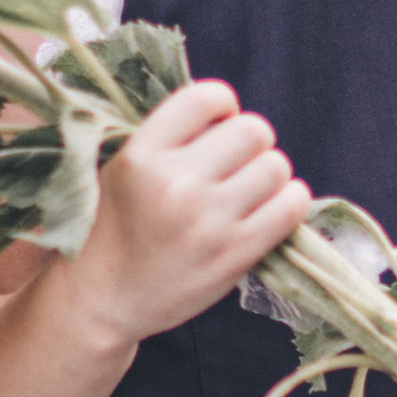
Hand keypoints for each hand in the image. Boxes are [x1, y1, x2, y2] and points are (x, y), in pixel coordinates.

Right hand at [68, 79, 309, 346]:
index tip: (218, 126)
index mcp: (143, 154)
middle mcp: (176, 183)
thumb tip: (227, 114)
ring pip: (276, 166)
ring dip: (270, 173)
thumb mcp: (123, 169)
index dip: (223, 106)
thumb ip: (169, 139)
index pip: (206, 97)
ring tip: (251, 189)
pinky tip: (272, 207)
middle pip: (252, 130)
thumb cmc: (117, 229)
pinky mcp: (235, 253)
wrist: (104, 299)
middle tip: (237, 163)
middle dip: (250, 141)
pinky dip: (290, 200)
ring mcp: (209, 220)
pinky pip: (291, 206)